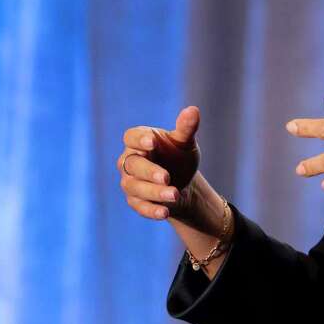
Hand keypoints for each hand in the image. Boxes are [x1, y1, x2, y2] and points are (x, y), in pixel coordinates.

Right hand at [117, 105, 201, 219]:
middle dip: (149, 171)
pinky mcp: (135, 200)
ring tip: (175, 194)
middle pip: (132, 164)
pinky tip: (165, 212)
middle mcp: (130, 160)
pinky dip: (151, 210)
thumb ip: (186, 128)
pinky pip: (139, 206)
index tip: (152, 142)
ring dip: (154, 192)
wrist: (181, 182)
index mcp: (140, 140)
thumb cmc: (178, 155)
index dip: (139, 139)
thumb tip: (193, 110)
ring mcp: (130, 181)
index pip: (131, 136)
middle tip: (167, 177)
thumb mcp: (185, 142)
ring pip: (135, 187)